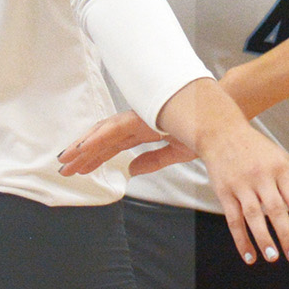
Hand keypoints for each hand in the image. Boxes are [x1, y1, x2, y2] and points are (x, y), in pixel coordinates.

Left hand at [57, 111, 193, 177]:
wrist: (222, 120)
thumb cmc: (206, 132)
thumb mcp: (177, 152)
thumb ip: (154, 160)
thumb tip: (132, 171)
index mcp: (146, 128)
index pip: (115, 144)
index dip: (97, 156)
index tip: (82, 169)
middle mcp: (139, 121)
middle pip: (105, 139)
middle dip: (85, 153)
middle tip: (66, 168)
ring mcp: (139, 117)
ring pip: (104, 133)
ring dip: (84, 147)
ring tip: (66, 161)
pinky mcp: (141, 117)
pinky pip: (114, 130)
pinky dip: (96, 139)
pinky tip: (82, 149)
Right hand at [157, 77, 288, 264]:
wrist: (221, 133)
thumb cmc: (258, 150)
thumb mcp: (282, 158)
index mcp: (281, 168)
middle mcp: (261, 176)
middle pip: (276, 210)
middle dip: (287, 236)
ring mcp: (241, 184)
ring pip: (253, 217)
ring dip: (264, 240)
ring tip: (274, 258)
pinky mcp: (224, 191)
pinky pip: (233, 220)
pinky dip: (241, 240)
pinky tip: (249, 256)